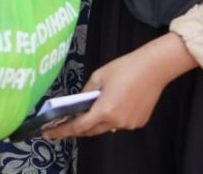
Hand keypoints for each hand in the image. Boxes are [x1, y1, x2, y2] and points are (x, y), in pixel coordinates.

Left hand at [42, 33, 194, 138]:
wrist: (154, 68)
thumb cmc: (126, 68)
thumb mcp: (99, 76)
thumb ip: (86, 93)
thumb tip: (80, 103)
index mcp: (104, 110)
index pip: (78, 126)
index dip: (61, 130)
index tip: (48, 133)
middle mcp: (116, 121)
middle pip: (91, 130)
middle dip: (77, 128)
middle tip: (65, 123)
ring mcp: (129, 124)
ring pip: (106, 128)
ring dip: (96, 122)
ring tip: (89, 111)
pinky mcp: (138, 122)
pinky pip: (119, 123)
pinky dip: (112, 118)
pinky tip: (112, 106)